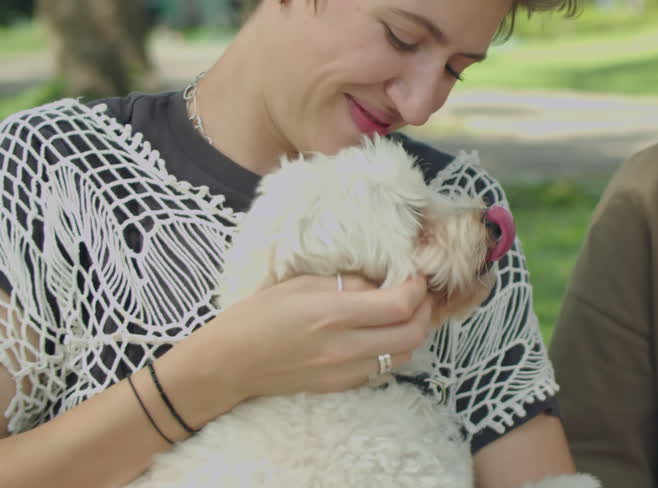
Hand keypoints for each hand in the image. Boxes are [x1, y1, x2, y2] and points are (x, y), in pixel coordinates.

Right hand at [184, 273, 436, 406]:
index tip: (415, 275)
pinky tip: (382, 334)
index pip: (400, 304)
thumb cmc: (259, 316)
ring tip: (403, 313)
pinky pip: (384, 368)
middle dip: (424, 310)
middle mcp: (345, 347)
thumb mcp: (302, 284)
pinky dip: (393, 350)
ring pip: (404, 354)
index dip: (417, 288)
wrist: (229, 364)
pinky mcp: (342, 386)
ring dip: (412, 332)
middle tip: (418, 294)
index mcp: (334, 314)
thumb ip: (348, 283)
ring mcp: (345, 371)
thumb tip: (382, 282)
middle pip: (412, 334)